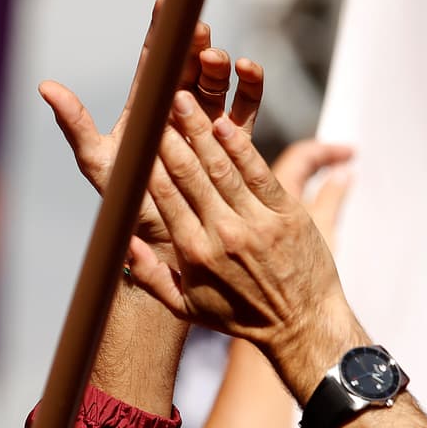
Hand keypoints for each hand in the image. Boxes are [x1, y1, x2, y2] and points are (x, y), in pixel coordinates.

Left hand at [39, 0, 262, 263]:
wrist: (163, 242)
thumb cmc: (126, 203)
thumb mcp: (98, 162)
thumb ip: (75, 124)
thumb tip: (44, 86)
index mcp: (147, 107)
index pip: (154, 61)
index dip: (161, 31)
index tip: (166, 1)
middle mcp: (179, 109)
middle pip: (188, 66)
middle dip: (193, 44)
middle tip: (196, 30)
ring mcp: (208, 121)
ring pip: (216, 82)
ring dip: (219, 66)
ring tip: (217, 58)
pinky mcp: (234, 140)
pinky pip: (246, 107)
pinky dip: (250, 86)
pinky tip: (249, 69)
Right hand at [127, 91, 349, 356]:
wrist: (303, 327)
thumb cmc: (239, 316)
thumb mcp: (186, 307)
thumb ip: (150, 276)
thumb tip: (123, 242)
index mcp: (195, 253)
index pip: (165, 198)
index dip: (149, 163)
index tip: (136, 137)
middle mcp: (224, 235)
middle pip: (191, 175)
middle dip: (171, 136)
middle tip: (157, 103)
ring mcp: (258, 223)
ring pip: (223, 168)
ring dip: (201, 131)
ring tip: (183, 99)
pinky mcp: (288, 214)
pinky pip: (261, 173)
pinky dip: (242, 147)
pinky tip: (225, 122)